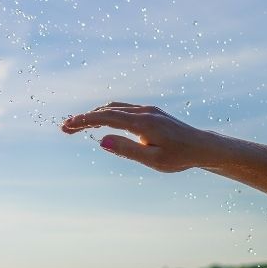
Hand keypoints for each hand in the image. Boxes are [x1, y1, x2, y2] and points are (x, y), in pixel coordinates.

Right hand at [61, 102, 211, 172]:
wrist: (202, 147)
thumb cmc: (179, 157)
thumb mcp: (153, 160)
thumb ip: (127, 150)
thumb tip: (101, 140)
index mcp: (143, 122)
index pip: (107, 117)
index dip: (84, 120)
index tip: (67, 126)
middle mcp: (144, 111)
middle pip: (107, 110)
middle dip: (84, 118)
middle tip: (65, 129)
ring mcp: (148, 110)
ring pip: (115, 107)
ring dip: (95, 114)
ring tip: (78, 126)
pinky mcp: (151, 112)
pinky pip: (124, 109)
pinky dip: (107, 114)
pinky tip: (100, 122)